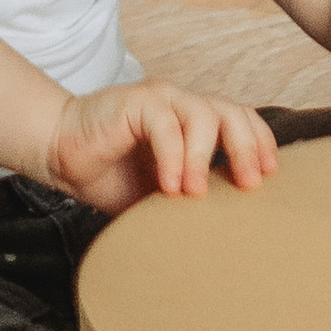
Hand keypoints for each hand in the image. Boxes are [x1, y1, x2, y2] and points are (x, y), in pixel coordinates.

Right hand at [41, 80, 280, 210]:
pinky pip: (163, 124)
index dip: (260, 144)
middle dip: (247, 147)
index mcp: (195, 122)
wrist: (61, 153)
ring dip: (204, 155)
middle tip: (249, 184)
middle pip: (233, 112)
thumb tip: (227, 230)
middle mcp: (183, 105)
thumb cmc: (112, 174)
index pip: (242, 120)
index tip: (269, 178)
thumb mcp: (161, 193)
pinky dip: (172, 155)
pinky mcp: (136, 103)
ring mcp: (161, 100)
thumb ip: (190, 197)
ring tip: (195, 192)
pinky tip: (168, 185)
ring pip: (203, 113)